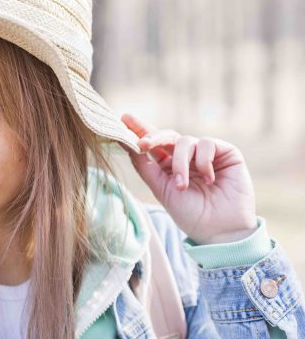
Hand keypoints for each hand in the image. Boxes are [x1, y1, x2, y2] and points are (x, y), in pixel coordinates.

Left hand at [119, 113, 257, 244]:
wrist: (220, 231)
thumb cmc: (190, 214)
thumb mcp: (161, 190)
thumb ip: (145, 167)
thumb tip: (128, 145)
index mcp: (169, 166)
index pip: (152, 144)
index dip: (139, 130)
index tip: (123, 118)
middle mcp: (187, 157)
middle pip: (166, 136)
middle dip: (152, 136)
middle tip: (142, 144)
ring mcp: (206, 154)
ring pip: (184, 141)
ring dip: (180, 163)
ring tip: (182, 185)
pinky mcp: (226, 152)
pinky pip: (207, 144)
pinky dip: (203, 161)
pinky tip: (209, 179)